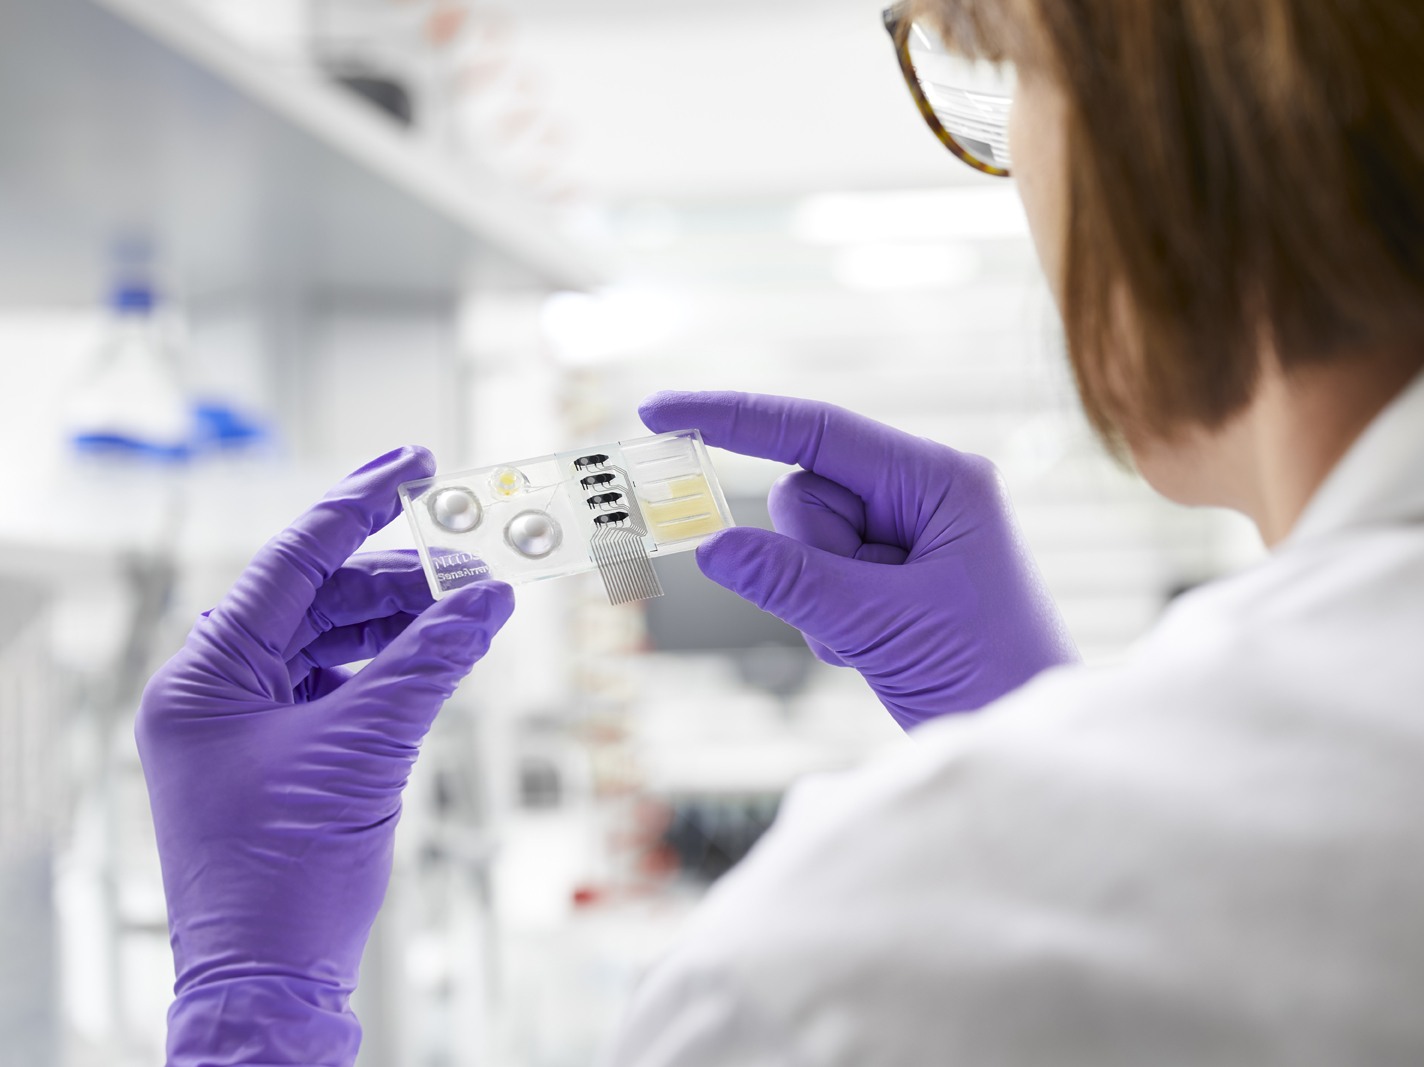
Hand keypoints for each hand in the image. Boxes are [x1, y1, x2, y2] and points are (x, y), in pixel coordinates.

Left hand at [136, 447, 514, 1066]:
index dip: (357, 505)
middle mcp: (214, 689)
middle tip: (474, 560)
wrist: (270, 980)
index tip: (412, 462)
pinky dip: (392, 665)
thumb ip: (430, 662)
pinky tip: (442, 651)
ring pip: (332, 638)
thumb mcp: (367, 749)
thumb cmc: (289, 874)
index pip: (289, 564)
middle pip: (317, 598)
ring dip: (402, 621)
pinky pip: (338, 681)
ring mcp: (243, 721)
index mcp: (205, 677)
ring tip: (472, 606)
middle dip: (399, 575)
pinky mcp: (277, 749)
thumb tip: (488, 597)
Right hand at [640, 392, 1078, 728]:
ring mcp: (901, 535)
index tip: (659, 412)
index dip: (734, 417)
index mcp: (937, 480)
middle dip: (810, 558)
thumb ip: (792, 582)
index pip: (817, 430)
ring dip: (818, 599)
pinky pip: (811, 580)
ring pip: (798, 543)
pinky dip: (828, 621)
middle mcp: (919, 494)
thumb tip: (710, 546)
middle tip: (862, 612)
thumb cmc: (987, 673)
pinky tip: (878, 650)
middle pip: (802, 495)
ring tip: (878, 639)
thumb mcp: (883, 625)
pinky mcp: (885, 575)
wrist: (1022, 735)